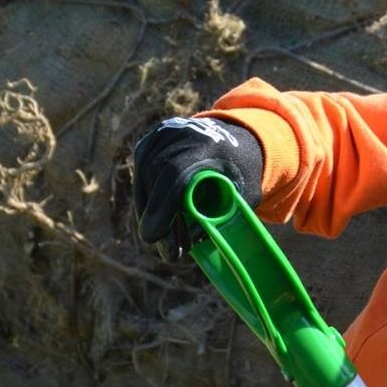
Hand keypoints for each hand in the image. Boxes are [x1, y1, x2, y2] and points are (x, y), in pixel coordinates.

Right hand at [132, 115, 263, 257]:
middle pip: (156, 176)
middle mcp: (182, 133)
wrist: (238, 138)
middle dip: (157, 218)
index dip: (161, 207)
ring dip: (150, 213)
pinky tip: (159, 221)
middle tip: (168, 253)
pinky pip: (141, 174)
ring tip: (168, 241)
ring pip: (143, 177)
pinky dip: (146, 200)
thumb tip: (190, 241)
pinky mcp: (150, 141)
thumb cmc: (244, 173)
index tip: (152, 237)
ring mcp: (162, 134)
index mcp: (210, 142)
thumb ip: (223, 214)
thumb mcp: (246, 195)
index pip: (176, 174)